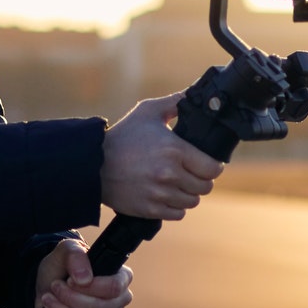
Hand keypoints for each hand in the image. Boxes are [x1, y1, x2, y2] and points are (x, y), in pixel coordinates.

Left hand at [33, 237, 132, 307]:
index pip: (114, 287)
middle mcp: (121, 299)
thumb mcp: (66, 250)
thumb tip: (84, 279)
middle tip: (53, 287)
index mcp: (122, 276)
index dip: (89, 287)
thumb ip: (76, 256)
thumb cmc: (64, 264)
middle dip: (69, 299)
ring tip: (46, 299)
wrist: (51, 282)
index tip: (69, 280)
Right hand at [99, 93, 224, 219]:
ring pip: (192, 202)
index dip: (213, 165)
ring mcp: (160, 194)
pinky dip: (175, 207)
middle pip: (205, 187)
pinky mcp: (150, 209)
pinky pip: (177, 214)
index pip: (213, 168)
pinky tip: (167, 194)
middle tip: (192, 172)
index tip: (208, 163)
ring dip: (189, 193)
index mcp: (175, 150)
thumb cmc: (122, 136)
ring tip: (178, 183)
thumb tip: (194, 93)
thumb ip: (175, 102)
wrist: (94, 165)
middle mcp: (170, 174)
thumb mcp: (148, 112)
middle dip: (202, 179)